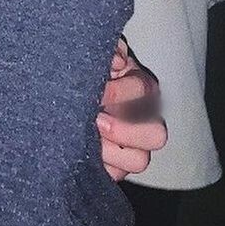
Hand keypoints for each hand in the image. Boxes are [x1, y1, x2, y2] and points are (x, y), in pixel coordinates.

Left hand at [97, 38, 166, 180]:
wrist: (67, 92)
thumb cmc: (89, 69)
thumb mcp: (99, 53)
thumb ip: (111, 50)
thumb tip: (117, 63)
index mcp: (142, 87)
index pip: (142, 89)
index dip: (118, 92)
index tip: (96, 93)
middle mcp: (145, 118)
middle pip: (157, 135)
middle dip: (124, 131)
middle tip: (96, 122)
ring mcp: (134, 145)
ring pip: (141, 161)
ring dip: (112, 153)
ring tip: (87, 140)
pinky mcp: (117, 164)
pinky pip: (118, 175)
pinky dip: (102, 167)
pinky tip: (83, 153)